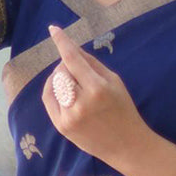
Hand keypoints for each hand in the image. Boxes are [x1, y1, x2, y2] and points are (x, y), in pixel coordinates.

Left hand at [42, 25, 150, 167]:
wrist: (127, 146)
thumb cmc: (124, 110)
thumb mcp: (115, 82)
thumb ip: (93, 64)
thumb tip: (72, 49)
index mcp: (98, 89)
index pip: (73, 59)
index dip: (62, 42)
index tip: (53, 29)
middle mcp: (81, 103)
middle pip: (62, 71)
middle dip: (67, 65)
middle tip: (79, 71)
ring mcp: (69, 116)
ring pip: (54, 84)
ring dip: (60, 77)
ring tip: (73, 83)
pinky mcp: (61, 126)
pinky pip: (49, 99)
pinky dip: (52, 89)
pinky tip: (61, 89)